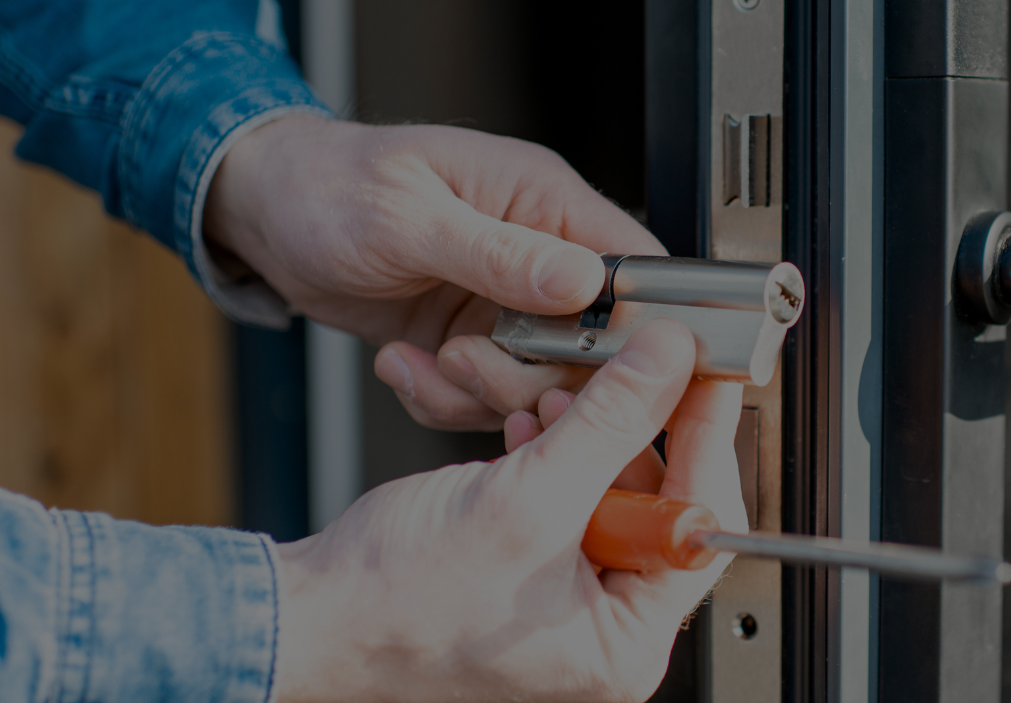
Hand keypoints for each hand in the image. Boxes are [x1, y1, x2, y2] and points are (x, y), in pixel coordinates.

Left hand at [208, 115, 664, 429]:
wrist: (265, 212)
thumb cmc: (327, 184)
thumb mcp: (407, 217)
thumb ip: (499, 252)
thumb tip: (584, 280)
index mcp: (543, 199)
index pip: (635, 266)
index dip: (635, 326)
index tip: (592, 367)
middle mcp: (537, 254)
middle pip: (593, 344)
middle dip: (532, 374)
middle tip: (467, 364)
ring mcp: (505, 303)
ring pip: (539, 382)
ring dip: (478, 392)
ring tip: (422, 364)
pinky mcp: (471, 341)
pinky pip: (485, 396)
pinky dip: (442, 399)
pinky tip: (401, 365)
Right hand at [271, 321, 750, 702]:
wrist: (305, 617)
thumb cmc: (393, 604)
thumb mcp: (525, 498)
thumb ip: (610, 424)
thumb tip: (669, 366)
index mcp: (625, 643)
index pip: (701, 525)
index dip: (706, 438)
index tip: (705, 374)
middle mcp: (603, 631)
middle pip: (659, 503)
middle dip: (630, 430)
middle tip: (626, 370)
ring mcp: (564, 604)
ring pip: (608, 491)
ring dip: (583, 434)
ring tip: (552, 399)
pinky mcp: (528, 574)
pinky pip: (564, 500)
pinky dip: (550, 455)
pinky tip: (527, 429)